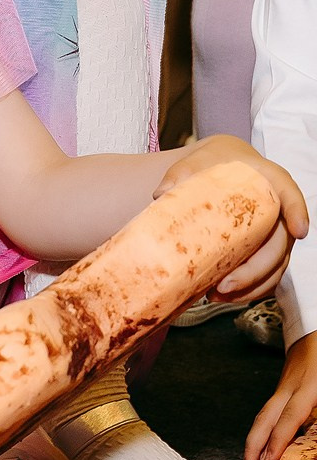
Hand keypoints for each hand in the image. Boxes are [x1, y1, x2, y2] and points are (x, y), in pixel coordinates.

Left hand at [155, 134, 308, 300]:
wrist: (222, 168)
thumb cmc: (213, 164)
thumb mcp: (196, 163)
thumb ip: (180, 175)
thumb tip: (161, 195)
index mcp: (269, 181)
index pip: (291, 195)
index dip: (298, 212)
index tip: (299, 230)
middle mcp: (279, 211)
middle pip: (279, 244)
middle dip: (256, 270)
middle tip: (225, 284)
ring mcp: (275, 235)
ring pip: (274, 266)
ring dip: (250, 286)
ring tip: (216, 296)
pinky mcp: (266, 251)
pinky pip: (265, 275)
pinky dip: (248, 289)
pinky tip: (221, 296)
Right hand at [244, 332, 316, 459]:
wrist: (315, 324)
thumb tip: (315, 426)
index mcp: (306, 388)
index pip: (288, 418)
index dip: (278, 441)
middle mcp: (289, 388)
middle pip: (264, 418)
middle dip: (253, 444)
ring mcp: (284, 386)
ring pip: (264, 414)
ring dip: (255, 438)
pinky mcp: (286, 386)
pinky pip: (271, 410)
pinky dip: (264, 428)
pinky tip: (265, 441)